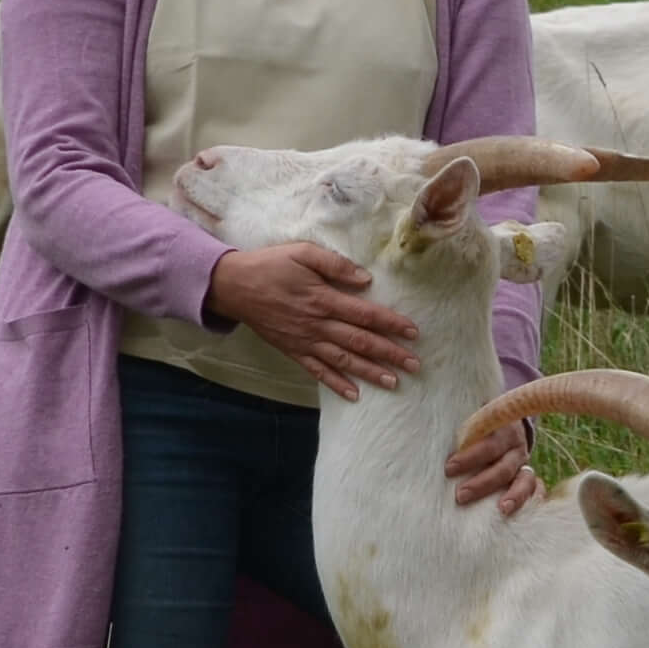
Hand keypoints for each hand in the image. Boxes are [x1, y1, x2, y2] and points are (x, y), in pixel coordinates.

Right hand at [202, 242, 418, 397]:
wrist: (233, 286)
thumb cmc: (270, 265)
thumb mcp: (302, 252)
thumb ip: (335, 265)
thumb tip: (365, 279)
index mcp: (323, 298)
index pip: (366, 314)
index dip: (391, 324)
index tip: (413, 332)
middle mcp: (317, 324)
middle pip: (360, 341)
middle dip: (390, 354)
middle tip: (414, 365)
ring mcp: (304, 341)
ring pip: (343, 360)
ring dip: (369, 372)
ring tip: (393, 382)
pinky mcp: (292, 351)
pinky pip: (317, 371)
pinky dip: (336, 383)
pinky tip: (354, 395)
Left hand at [447, 418, 536, 515]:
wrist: (506, 422)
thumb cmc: (478, 426)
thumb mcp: (471, 420)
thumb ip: (460, 430)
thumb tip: (428, 436)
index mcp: (500, 428)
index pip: (487, 442)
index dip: (470, 456)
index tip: (449, 468)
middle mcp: (514, 445)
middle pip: (503, 466)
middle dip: (482, 483)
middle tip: (460, 496)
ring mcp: (523, 462)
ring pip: (524, 479)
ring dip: (513, 496)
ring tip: (502, 510)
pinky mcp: (529, 475)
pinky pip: (536, 488)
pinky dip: (531, 499)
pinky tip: (519, 512)